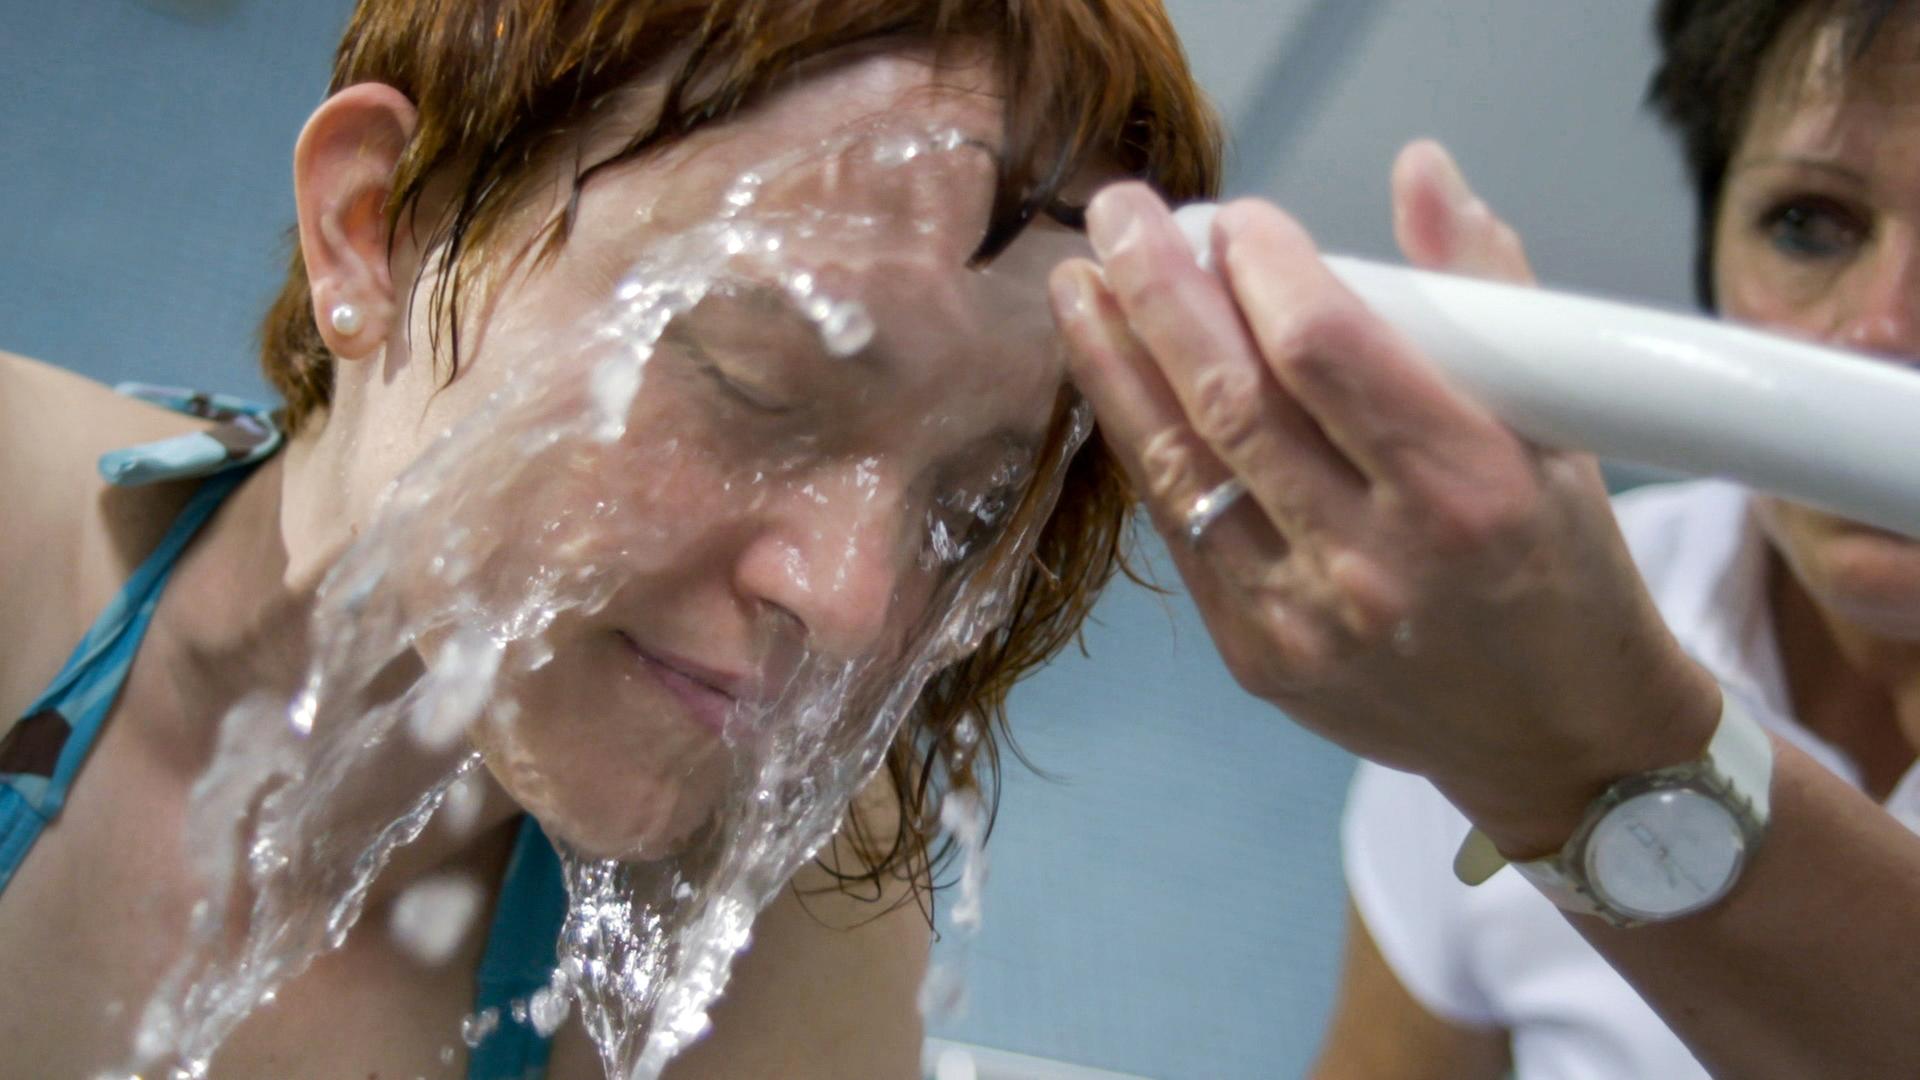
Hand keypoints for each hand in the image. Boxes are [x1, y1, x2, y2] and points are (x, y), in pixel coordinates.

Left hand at [1049, 140, 1720, 856]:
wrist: (1560, 744)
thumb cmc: (1567, 568)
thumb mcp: (1559, 428)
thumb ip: (1486, 293)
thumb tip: (1417, 170)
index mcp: (1467, 490)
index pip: (1323, 347)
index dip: (1262, 265)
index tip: (1238, 214)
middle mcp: (1375, 559)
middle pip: (1231, 398)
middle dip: (1160, 290)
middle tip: (1120, 214)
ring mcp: (1303, 619)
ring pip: (1181, 464)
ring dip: (1116, 364)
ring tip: (1079, 286)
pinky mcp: (1256, 659)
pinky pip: (1179, 529)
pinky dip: (1144, 446)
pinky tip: (1117, 384)